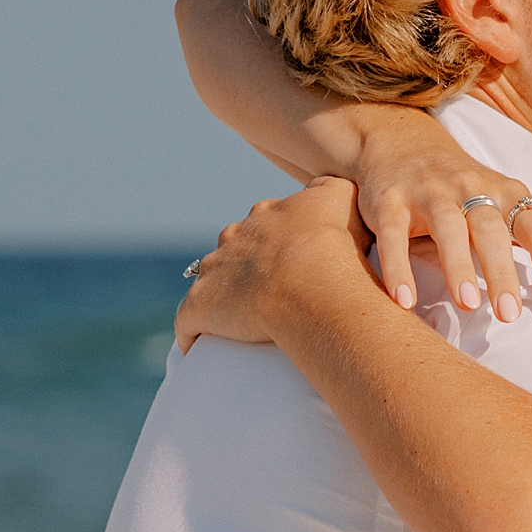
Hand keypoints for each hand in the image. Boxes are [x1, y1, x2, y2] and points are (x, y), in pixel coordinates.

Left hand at [176, 177, 376, 353]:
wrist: (312, 283)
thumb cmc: (334, 245)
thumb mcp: (342, 197)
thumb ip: (332, 186)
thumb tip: (326, 188)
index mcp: (265, 217)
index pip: (265, 223)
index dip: (279, 241)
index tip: (295, 259)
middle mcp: (233, 238)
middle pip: (234, 249)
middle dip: (247, 265)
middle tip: (274, 290)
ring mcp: (213, 272)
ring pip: (211, 281)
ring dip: (222, 296)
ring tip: (242, 320)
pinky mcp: (200, 307)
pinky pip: (188, 322)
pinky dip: (193, 332)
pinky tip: (201, 345)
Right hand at [346, 110, 531, 328]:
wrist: (402, 145)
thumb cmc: (470, 192)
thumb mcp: (514, 210)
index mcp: (510, 194)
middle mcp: (473, 188)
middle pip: (494, 228)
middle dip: (504, 270)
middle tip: (511, 315)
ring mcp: (430, 192)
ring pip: (448, 225)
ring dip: (458, 265)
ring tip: (468, 304)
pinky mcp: (390, 199)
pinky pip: (392, 232)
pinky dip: (397, 265)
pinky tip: (404, 300)